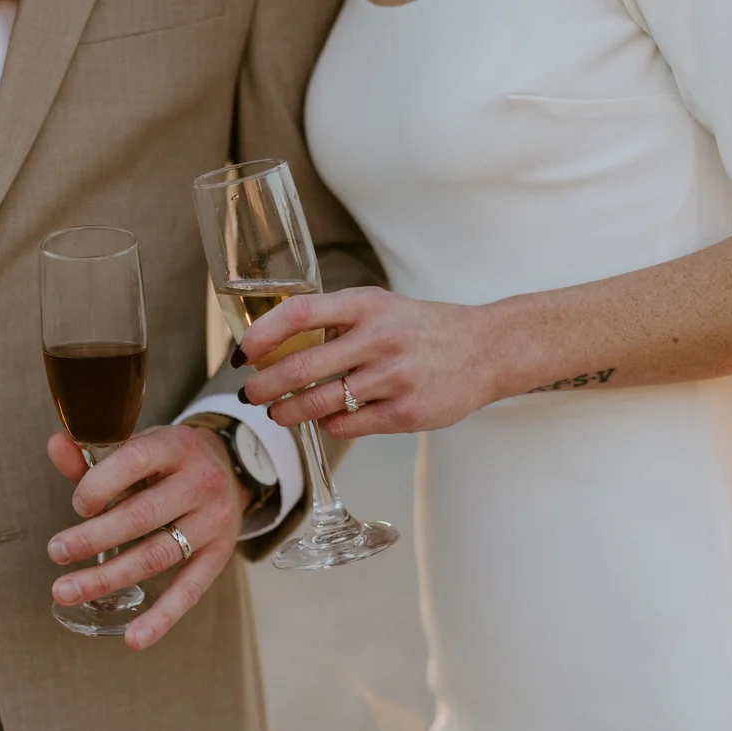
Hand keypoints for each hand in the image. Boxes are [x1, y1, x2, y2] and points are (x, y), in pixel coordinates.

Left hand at [46, 425, 251, 650]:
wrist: (229, 468)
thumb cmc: (169, 461)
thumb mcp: (139, 447)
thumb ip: (94, 454)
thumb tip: (57, 446)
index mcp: (177, 445)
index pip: (135, 461)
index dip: (99, 485)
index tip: (78, 505)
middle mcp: (201, 481)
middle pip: (142, 516)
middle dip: (93, 538)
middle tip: (55, 552)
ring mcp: (214, 521)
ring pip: (157, 555)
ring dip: (108, 577)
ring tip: (66, 591)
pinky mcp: (219, 554)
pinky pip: (190, 590)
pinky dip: (162, 617)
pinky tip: (135, 638)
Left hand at [239, 286, 502, 438]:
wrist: (486, 349)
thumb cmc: (422, 329)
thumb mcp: (380, 307)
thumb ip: (335, 321)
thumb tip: (277, 347)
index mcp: (366, 305)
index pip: (300, 313)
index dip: (263, 334)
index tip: (244, 353)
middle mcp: (379, 338)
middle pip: (302, 366)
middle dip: (266, 386)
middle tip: (251, 394)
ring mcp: (394, 378)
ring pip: (321, 402)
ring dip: (290, 412)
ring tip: (279, 414)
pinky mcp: (406, 413)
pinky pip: (348, 425)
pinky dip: (330, 425)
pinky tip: (328, 419)